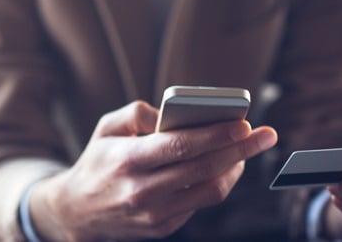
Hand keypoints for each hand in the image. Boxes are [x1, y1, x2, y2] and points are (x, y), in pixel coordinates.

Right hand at [29, 100, 277, 241]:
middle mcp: (142, 190)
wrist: (76, 212)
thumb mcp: (106, 128)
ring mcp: (154, 214)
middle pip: (203, 168)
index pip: (181, 146)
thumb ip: (137, 113)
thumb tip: (171, 112)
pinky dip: (217, 183)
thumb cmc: (97, 161)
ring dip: (235, 169)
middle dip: (240, 150)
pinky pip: (199, 204)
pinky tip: (226, 167)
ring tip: (247, 150)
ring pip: (209, 191)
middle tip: (266, 134)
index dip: (216, 134)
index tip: (244, 123)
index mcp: (127, 160)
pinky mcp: (162, 228)